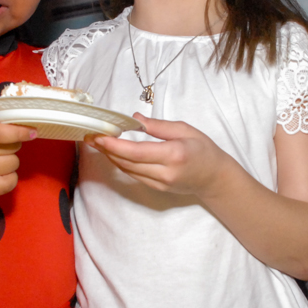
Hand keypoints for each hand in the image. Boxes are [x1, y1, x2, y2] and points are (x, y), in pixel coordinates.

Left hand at [87, 114, 228, 195]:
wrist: (215, 178)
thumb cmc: (203, 150)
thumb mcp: (185, 130)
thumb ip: (159, 126)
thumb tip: (135, 118)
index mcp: (174, 154)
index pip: (137, 152)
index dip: (115, 145)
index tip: (100, 136)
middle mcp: (165, 172)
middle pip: (128, 163)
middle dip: (107, 150)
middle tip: (92, 136)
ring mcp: (160, 183)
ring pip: (128, 170)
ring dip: (111, 157)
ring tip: (98, 143)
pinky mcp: (157, 189)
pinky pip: (134, 175)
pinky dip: (122, 163)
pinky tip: (114, 153)